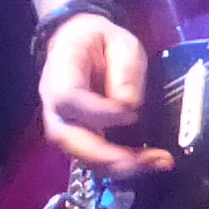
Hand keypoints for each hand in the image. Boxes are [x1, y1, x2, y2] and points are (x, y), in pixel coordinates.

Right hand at [37, 13, 173, 178]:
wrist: (82, 43)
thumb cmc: (100, 41)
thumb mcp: (121, 42)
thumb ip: (125, 71)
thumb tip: (129, 107)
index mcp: (61, 70)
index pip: (68, 98)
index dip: (97, 112)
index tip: (130, 114)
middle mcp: (53, 102)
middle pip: (66, 138)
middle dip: (105, 156)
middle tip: (143, 161)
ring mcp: (62, 123)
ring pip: (78, 155)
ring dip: (117, 166)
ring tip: (155, 163)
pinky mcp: (77, 137)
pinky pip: (92, 158)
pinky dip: (120, 166)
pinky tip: (148, 163)